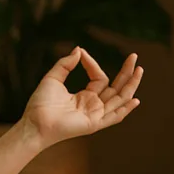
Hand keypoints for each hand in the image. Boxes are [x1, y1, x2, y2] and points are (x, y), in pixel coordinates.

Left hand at [21, 46, 142, 147]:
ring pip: (119, 99)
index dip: (93, 65)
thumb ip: (65, 64)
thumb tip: (79, 49)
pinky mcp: (94, 124)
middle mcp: (93, 105)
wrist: (34, 122)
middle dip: (126, 73)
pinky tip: (135, 100)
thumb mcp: (53, 79)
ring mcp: (95, 115)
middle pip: (116, 88)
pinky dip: (125, 110)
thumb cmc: (40, 104)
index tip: (83, 53)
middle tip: (134, 57)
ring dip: (130, 85)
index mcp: (84, 96)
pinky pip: (113, 117)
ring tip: (139, 70)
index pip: (99, 78)